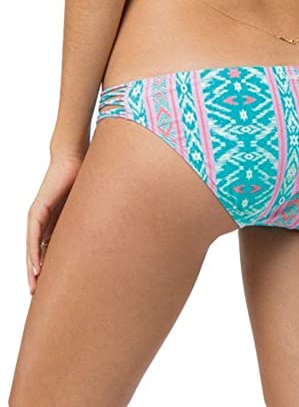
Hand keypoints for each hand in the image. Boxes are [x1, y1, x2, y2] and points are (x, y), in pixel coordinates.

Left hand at [26, 154, 83, 294]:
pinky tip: (35, 268)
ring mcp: (39, 216)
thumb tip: (111, 240)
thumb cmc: (86, 178)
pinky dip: (33, 253)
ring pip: (32, 249)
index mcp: (57, 222)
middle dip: (39, 275)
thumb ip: (92, 222)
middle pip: (39, 253)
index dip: (52, 269)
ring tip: (34, 288)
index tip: (57, 288)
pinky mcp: (37, 211)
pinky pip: (33, 237)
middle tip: (40, 296)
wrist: (74, 157)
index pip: (51, 250)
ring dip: (33, 269)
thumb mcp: (88, 208)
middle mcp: (45, 221)